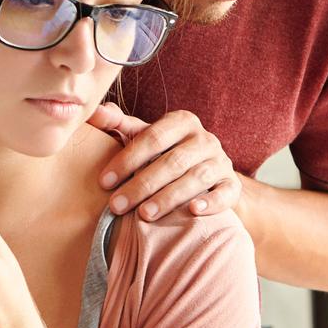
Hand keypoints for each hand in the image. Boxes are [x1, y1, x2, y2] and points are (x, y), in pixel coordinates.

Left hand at [87, 103, 240, 220]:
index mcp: (182, 122)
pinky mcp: (232, 186)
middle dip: (142, 185)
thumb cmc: (167, 155)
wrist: (208, 174)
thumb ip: (119, 126)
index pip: (152, 138)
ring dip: (169, 198)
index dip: (127, 160)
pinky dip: (211, 202)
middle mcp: (205, 139)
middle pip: (172, 161)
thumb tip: (94, 112)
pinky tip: (193, 211)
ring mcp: (221, 162)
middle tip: (117, 206)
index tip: (104, 182)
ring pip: (196, 178)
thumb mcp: (146, 138)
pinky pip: (225, 193)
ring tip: (144, 215)